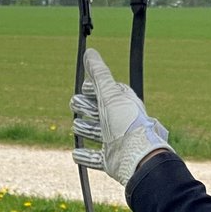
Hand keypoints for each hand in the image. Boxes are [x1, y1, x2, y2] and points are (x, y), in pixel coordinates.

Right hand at [71, 48, 173, 184]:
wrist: (136, 154)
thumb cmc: (125, 121)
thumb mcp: (109, 94)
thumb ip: (99, 74)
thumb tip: (90, 52)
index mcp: (123, 104)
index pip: (107, 92)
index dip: (95, 88)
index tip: (83, 86)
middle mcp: (120, 121)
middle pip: (100, 112)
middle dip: (88, 107)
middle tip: (74, 103)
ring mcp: (115, 141)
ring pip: (97, 133)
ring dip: (86, 129)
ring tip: (76, 125)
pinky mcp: (111, 159)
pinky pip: (95, 157)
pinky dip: (86, 156)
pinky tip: (76, 153)